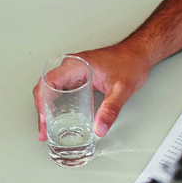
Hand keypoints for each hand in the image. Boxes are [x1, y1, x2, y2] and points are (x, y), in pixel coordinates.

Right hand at [33, 39, 154, 140]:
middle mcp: (72, 66)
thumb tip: (99, 128)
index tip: (45, 117)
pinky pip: (60, 89)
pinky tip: (58, 116)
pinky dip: (55, 103)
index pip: (49, 81)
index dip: (43, 100)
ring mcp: (74, 71)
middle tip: (44, 129)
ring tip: (46, 127)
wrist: (140, 53)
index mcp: (77, 64)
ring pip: (50, 88)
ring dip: (46, 107)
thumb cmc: (131, 62)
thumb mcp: (122, 89)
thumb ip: (111, 109)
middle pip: (45, 86)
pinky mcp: (78, 76)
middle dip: (41, 109)